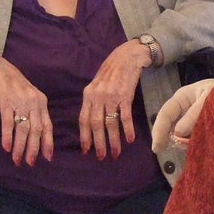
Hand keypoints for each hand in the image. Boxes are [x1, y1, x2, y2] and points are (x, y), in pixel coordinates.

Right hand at [0, 53, 52, 164]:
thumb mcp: (29, 96)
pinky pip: (9, 122)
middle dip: (34, 149)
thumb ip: (35, 112)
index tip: (48, 157)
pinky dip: (8, 136)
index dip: (48, 143)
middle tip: (30, 163)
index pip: (47, 126)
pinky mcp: (6, 102)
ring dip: (20, 146)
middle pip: (36, 130)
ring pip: (23, 129)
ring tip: (17, 159)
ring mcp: (20, 102)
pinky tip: (7, 147)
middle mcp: (34, 102)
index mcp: (41, 102)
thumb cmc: (13, 84)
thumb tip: (37, 134)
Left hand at [79, 40, 150, 159]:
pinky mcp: (125, 95)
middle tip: (101, 157)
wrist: (127, 57)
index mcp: (88, 95)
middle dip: (98, 143)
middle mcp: (97, 97)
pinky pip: (125, 116)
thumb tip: (91, 121)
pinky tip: (130, 139)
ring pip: (110, 123)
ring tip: (116, 153)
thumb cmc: (112, 72)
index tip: (86, 150)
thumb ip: (93, 101)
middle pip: (95, 124)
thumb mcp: (97, 85)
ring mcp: (111, 96)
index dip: (84, 136)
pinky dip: (127, 129)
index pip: (83, 120)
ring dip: (113, 140)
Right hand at [150, 78, 213, 151]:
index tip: (157, 147)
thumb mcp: (209, 97)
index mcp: (182, 98)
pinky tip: (203, 144)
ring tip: (197, 142)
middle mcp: (184, 110)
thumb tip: (178, 133)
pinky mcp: (201, 130)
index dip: (159, 130)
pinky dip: (194, 145)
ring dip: (185, 143)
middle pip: (170, 127)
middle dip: (170, 139)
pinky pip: (192, 140)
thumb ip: (194, 114)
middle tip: (172, 149)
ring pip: (181, 136)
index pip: (165, 113)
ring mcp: (192, 121)